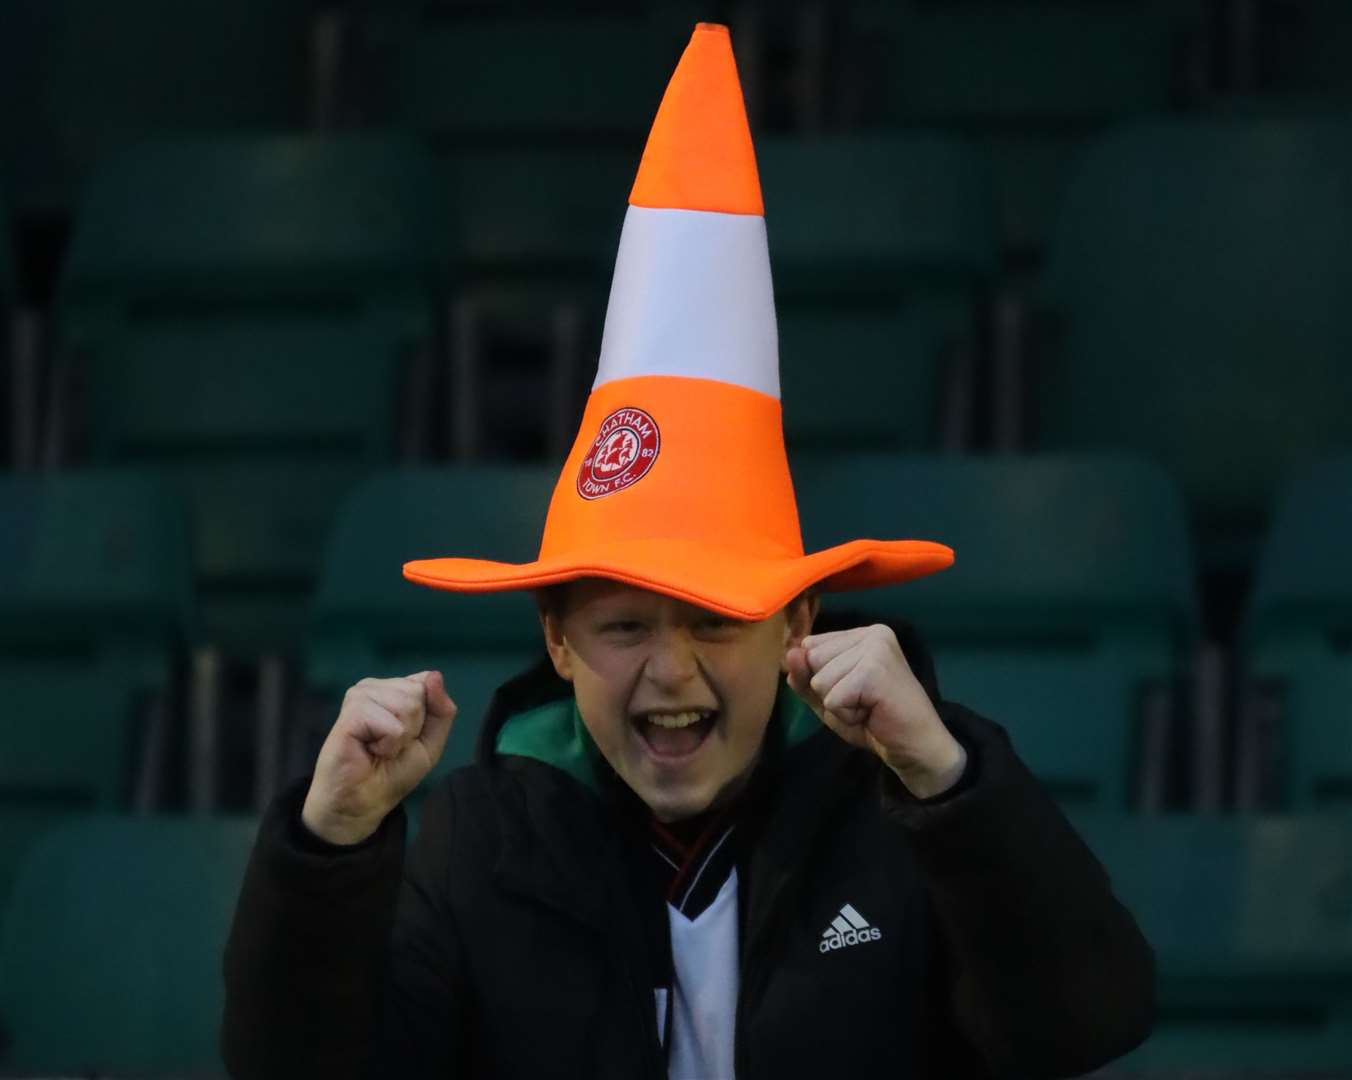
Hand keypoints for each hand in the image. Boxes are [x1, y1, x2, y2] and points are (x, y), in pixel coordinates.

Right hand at [301, 671, 457, 845]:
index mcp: (393, 689)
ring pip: (406, 705)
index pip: (427, 682)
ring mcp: (360, 696)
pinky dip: (389, 744)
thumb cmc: (393, 772)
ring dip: (401, 737)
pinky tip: (370, 750)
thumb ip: (441, 710)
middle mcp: (374, 687)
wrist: (363, 801)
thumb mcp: (431, 741)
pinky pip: (391, 723)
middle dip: (414, 727)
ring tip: (380, 748)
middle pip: (418, 693)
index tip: (408, 736)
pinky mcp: (351, 712)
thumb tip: (434, 675)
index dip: (427, 716)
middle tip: (391, 745)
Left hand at [785, 625, 966, 798]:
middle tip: (862, 701)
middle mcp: (871, 633)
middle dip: (829, 691)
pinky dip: (846, 714)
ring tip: (868, 707)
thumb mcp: (827, 698)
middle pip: (812, 660)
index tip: (853, 690)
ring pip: (820, 679)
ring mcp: (875, 649)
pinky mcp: (874, 670)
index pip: (809, 647)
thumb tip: (790, 653)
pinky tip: (871, 713)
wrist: (914, 748)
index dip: (821, 678)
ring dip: (838, 704)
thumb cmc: (872, 721)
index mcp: (861, 633)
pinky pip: (832, 698)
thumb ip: (804, 677)